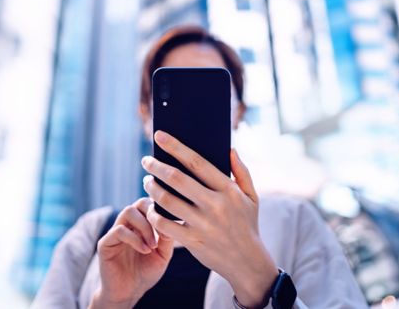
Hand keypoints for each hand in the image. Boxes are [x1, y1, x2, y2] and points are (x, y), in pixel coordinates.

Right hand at [89, 197, 173, 308]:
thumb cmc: (146, 272)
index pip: (148, 204)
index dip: (159, 210)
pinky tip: (144, 250)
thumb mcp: (163, 255)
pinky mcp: (105, 243)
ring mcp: (115, 232)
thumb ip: (167, 238)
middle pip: (138, 203)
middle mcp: (127, 225)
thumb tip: (171, 220)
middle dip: (152, 215)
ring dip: (144, 227)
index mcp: (140, 225)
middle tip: (160, 232)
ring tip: (152, 245)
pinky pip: (119, 230)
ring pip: (128, 212)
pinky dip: (135, 239)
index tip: (169, 225)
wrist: (129, 292)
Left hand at [141, 130, 278, 307]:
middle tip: (146, 160)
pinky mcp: (192, 241)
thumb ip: (241, 172)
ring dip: (152, 188)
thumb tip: (230, 149)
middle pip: (177, 179)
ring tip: (147, 181)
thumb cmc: (247, 225)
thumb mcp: (252, 197)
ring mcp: (203, 224)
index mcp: (228, 190)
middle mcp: (215, 205)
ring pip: (167, 200)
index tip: (159, 136)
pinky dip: (154, 214)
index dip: (175, 147)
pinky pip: (165, 225)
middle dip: (156, 166)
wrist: (247, 262)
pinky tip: (150, 208)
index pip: (197, 162)